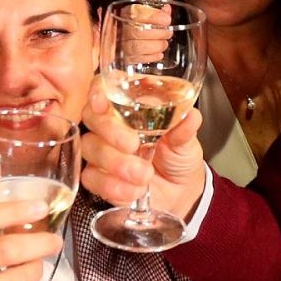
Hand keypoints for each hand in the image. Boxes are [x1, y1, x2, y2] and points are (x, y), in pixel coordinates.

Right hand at [79, 77, 205, 219]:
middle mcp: (110, 125)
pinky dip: (114, 186)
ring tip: (144, 174)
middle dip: (111, 131)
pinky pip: (92, 178)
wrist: (180, 192)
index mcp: (129, 106)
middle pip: (92, 117)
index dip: (98, 92)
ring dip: (116, 163)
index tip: (103, 103)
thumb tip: (190, 115)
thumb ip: (184, 128)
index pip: (103, 87)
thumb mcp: (186, 141)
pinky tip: (134, 191)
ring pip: (91, 148)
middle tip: (133, 144)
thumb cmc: (179, 156)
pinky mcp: (98, 178)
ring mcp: (100, 151)